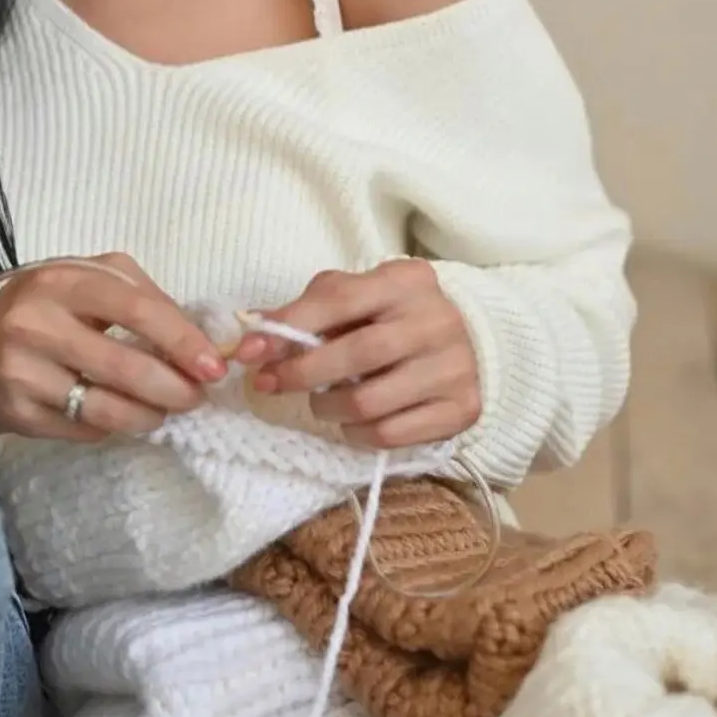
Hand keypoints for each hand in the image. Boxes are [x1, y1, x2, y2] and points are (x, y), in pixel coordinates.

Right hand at [0, 253, 226, 442]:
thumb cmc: (53, 302)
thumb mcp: (94, 279)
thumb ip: (146, 299)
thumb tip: (201, 341)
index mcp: (65, 281)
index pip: (136, 311)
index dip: (182, 340)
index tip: (214, 365)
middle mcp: (38, 325)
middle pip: (124, 367)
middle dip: (173, 388)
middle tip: (196, 396)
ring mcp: (23, 372)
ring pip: (105, 408)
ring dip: (148, 415)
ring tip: (163, 410)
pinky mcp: (16, 413)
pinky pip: (82, 430)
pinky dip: (113, 426)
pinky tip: (121, 413)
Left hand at [233, 260, 480, 449]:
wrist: (467, 342)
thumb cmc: (391, 316)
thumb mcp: (354, 296)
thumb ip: (307, 310)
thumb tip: (251, 337)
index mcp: (405, 281)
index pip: (339, 299)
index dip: (289, 327)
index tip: (249, 352)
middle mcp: (435, 320)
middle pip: (357, 355)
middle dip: (302, 374)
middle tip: (270, 384)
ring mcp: (454, 367)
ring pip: (369, 403)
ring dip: (328, 407)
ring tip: (320, 402)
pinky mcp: (461, 409)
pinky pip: (390, 435)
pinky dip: (356, 433)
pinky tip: (351, 420)